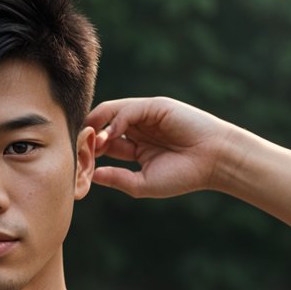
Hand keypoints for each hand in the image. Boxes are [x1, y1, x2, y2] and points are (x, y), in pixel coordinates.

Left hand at [86, 97, 246, 198]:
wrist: (212, 161)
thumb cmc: (183, 175)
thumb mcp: (143, 183)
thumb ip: (118, 178)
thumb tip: (92, 176)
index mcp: (135, 147)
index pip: (105, 144)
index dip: (91, 151)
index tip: (79, 164)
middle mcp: (138, 129)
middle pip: (103, 126)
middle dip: (89, 137)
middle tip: (77, 150)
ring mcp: (146, 116)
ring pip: (112, 113)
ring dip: (98, 127)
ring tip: (90, 143)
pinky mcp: (155, 106)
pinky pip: (129, 109)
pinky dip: (116, 120)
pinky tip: (110, 136)